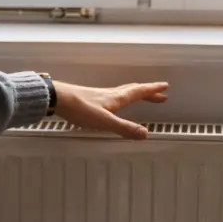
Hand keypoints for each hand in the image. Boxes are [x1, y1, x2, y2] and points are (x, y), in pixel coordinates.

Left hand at [53, 81, 169, 139]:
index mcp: (117, 98)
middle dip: (148, 92)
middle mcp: (110, 94)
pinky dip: (122, 98)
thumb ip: (124, 128)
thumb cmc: (79, 108)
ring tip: (142, 97)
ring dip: (136, 94)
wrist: (58, 99)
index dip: (153, 90)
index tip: (164, 87)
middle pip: (133, 91)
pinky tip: (115, 104)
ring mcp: (101, 96)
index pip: (139, 92)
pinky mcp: (91, 100)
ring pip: (123, 93)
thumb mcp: (105, 121)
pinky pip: (113, 97)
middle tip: (159, 94)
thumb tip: (145, 134)